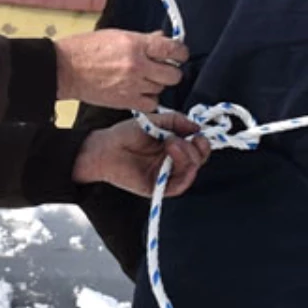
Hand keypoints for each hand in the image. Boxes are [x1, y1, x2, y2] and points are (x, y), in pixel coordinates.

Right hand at [55, 30, 188, 110]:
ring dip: (157, 84)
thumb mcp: (117, 35)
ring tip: (145, 78)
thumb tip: (163, 38)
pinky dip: (149, 99)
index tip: (179, 54)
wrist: (66, 69)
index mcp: (136, 44)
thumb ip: (143, 39)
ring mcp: (133, 85)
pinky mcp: (126, 101)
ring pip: (162, 89)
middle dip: (171, 70)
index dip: (180, 52)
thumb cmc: (86, 49)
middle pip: (173, 74)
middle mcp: (137, 65)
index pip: (173, 49)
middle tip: (163, 67)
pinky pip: (151, 104)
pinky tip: (140, 92)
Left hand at [72, 112, 210, 197]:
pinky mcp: (157, 187)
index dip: (202, 141)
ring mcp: (165, 175)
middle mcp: (173, 162)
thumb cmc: (125, 134)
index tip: (198, 133)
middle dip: (196, 149)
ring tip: (171, 144)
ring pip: (190, 172)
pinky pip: (178, 186)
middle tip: (180, 139)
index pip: (197, 148)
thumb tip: (198, 127)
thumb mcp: (154, 121)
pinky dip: (182, 174)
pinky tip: (173, 155)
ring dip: (187, 157)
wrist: (104, 148)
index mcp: (174, 146)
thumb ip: (176, 120)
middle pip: (198, 161)